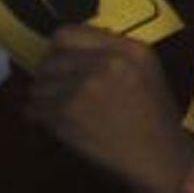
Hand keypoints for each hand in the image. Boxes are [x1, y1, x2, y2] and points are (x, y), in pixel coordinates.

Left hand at [28, 26, 193, 192]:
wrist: (160, 158)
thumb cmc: (155, 118)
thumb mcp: (147, 72)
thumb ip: (113, 52)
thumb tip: (68, 48)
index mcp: (129, 50)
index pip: (67, 34)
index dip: (59, 51)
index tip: (63, 65)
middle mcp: (105, 63)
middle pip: (49, 60)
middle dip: (51, 79)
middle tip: (64, 95)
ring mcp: (83, 87)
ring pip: (37, 85)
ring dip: (45, 100)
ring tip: (66, 113)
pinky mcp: (66, 113)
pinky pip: (33, 109)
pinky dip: (41, 119)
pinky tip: (61, 126)